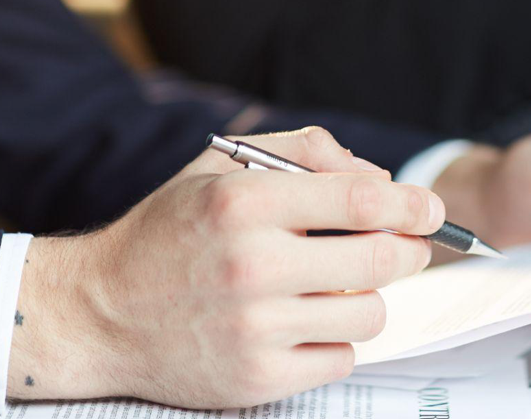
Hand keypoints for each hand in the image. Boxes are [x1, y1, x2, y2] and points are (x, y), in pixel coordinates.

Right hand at [6, 127, 442, 407]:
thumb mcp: (219, 167)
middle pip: (382, 259)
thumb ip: (302, 150)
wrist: (99, 312)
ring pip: (370, 312)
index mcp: (244, 201)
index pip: (363, 200)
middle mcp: (251, 264)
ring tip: (336, 285)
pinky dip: (334, 339)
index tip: (431, 209)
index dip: (413, 204)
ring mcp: (255, 328)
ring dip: (367, 296)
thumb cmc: (168, 233)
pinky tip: (303, 322)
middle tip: (407, 247)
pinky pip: (341, 357)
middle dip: (408, 250)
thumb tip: (379, 177)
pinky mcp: (257, 379)